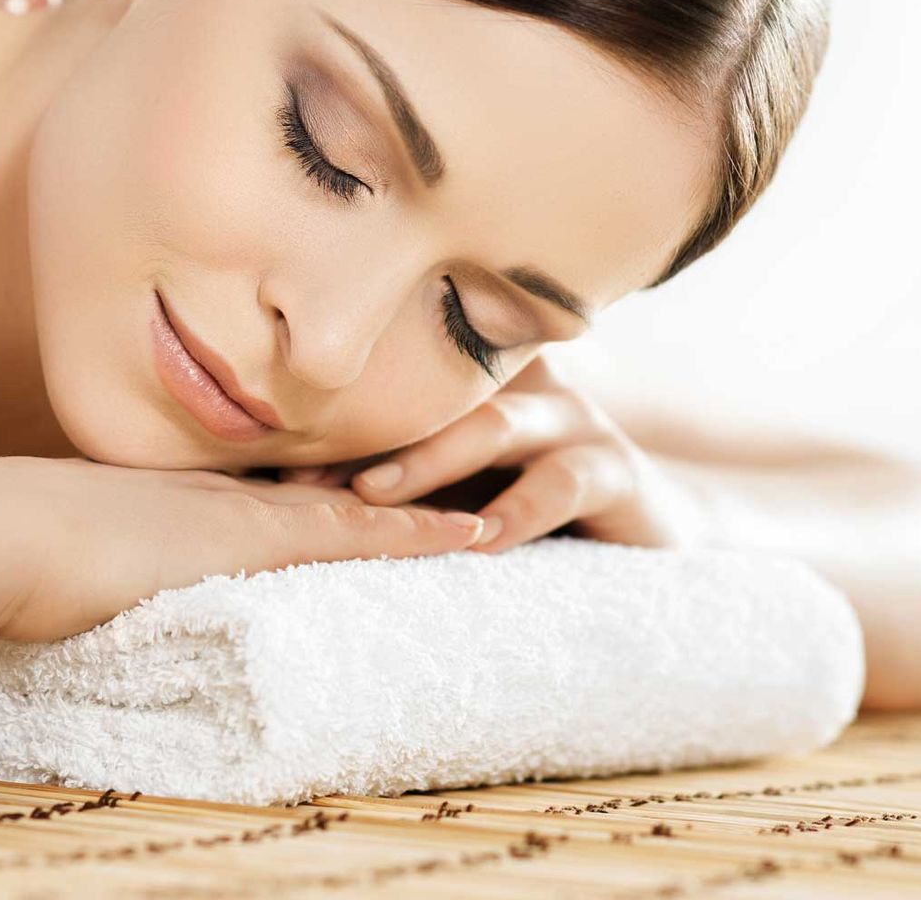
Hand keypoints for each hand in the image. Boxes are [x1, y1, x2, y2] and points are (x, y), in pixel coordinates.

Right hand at [0, 455, 487, 642]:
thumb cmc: (0, 547)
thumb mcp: (57, 549)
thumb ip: (90, 554)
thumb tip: (78, 573)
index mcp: (181, 495)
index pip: (274, 488)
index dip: (326, 485)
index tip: (369, 482)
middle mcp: (223, 490)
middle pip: (328, 483)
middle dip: (391, 478)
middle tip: (457, 460)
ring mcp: (242, 508)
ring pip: (356, 501)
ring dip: (421, 498)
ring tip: (489, 488)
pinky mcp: (255, 538)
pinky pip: (357, 533)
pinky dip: (416, 532)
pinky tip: (470, 531)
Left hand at [299, 354, 713, 555]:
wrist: (647, 533)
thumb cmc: (527, 504)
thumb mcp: (455, 485)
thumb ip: (390, 475)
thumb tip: (280, 486)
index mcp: (478, 381)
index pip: (404, 382)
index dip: (339, 416)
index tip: (273, 454)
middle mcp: (523, 386)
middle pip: (439, 394)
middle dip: (370, 432)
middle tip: (304, 469)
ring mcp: (572, 422)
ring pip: (496, 426)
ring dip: (432, 461)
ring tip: (377, 496)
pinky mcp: (616, 472)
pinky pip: (563, 482)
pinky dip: (518, 511)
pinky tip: (480, 539)